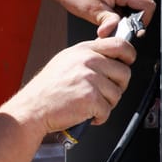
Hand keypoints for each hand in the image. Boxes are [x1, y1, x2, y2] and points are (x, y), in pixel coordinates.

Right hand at [0, 36, 136, 135]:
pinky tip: (85, 114)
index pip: (119, 44)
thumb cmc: (46, 90)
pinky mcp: (91, 98)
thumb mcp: (66, 61)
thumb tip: (110, 58)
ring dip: (106, 104)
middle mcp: (88, 61)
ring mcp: (90, 79)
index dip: (129, 55)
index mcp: (83, 50)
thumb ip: (88, 57)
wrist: (32, 108)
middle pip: (124, 72)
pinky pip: (108, 110)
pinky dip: (99, 117)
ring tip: (89, 104)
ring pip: (117, 94)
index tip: (128, 62)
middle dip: (118, 86)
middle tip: (104, 93)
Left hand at [48, 0, 155, 37]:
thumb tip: (116, 35)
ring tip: (108, 8)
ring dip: (126, 8)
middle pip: (143, 3)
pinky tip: (109, 1)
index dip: (140, 22)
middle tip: (111, 18)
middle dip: (130, 15)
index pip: (147, 6)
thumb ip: (109, 22)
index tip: (128, 29)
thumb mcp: (90, 11)